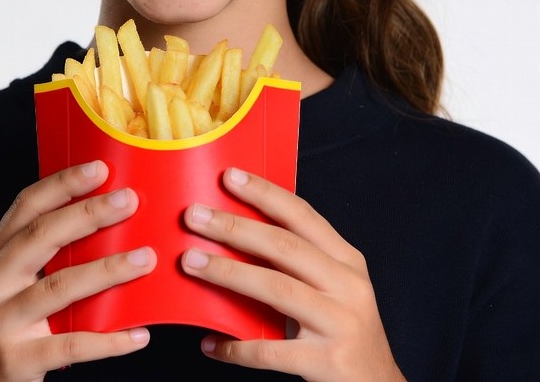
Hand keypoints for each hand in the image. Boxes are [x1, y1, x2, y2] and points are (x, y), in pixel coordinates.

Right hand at [0, 160, 155, 381]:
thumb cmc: (11, 320)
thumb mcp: (14, 278)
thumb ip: (45, 248)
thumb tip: (107, 210)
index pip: (26, 207)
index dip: (63, 184)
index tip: (100, 169)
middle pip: (41, 237)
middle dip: (88, 214)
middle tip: (129, 201)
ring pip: (59, 287)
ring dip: (107, 270)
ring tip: (145, 259)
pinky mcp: (16, 359)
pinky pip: (70, 344)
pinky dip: (108, 340)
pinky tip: (138, 333)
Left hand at [180, 167, 405, 381]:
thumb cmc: (344, 328)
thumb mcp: (334, 286)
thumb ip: (297, 261)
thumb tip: (236, 231)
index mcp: (347, 260)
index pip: (302, 216)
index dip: (265, 193)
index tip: (229, 176)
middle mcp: (348, 286)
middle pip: (284, 246)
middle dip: (235, 227)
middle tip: (195, 215)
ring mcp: (340, 324)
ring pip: (275, 289)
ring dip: (228, 272)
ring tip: (191, 262)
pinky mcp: (327, 362)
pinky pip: (271, 351)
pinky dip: (237, 346)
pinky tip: (210, 343)